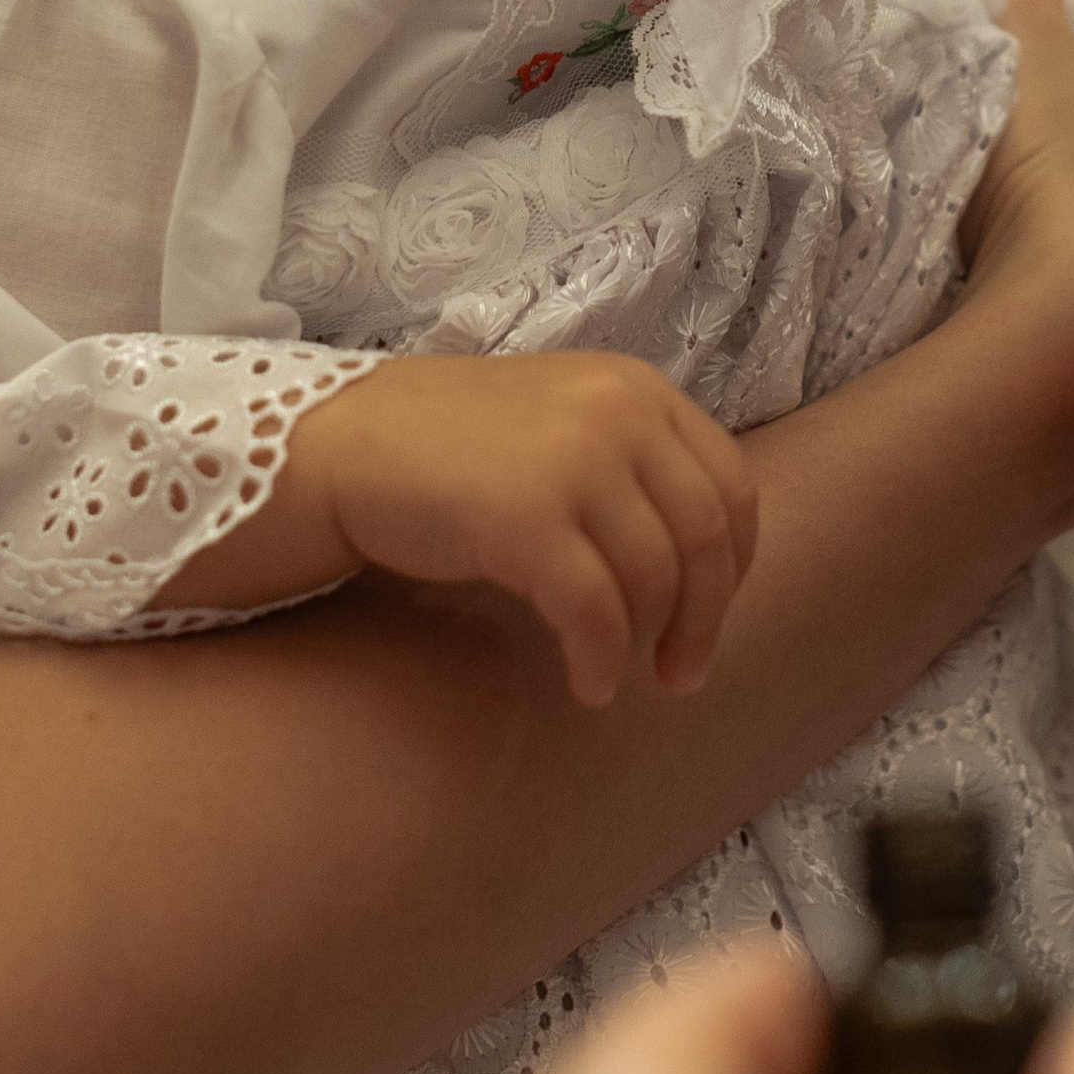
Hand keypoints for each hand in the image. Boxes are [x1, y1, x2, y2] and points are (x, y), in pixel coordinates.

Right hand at [284, 353, 755, 708]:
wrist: (341, 448)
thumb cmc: (451, 453)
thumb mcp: (562, 429)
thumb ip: (632, 469)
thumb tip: (701, 570)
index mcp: (636, 388)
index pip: (730, 485)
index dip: (731, 566)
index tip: (709, 617)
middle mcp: (617, 412)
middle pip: (705, 536)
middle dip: (704, 618)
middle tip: (682, 675)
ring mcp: (574, 460)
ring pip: (655, 578)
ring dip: (648, 646)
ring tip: (618, 680)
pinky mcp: (527, 517)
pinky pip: (595, 611)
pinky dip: (600, 660)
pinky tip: (585, 686)